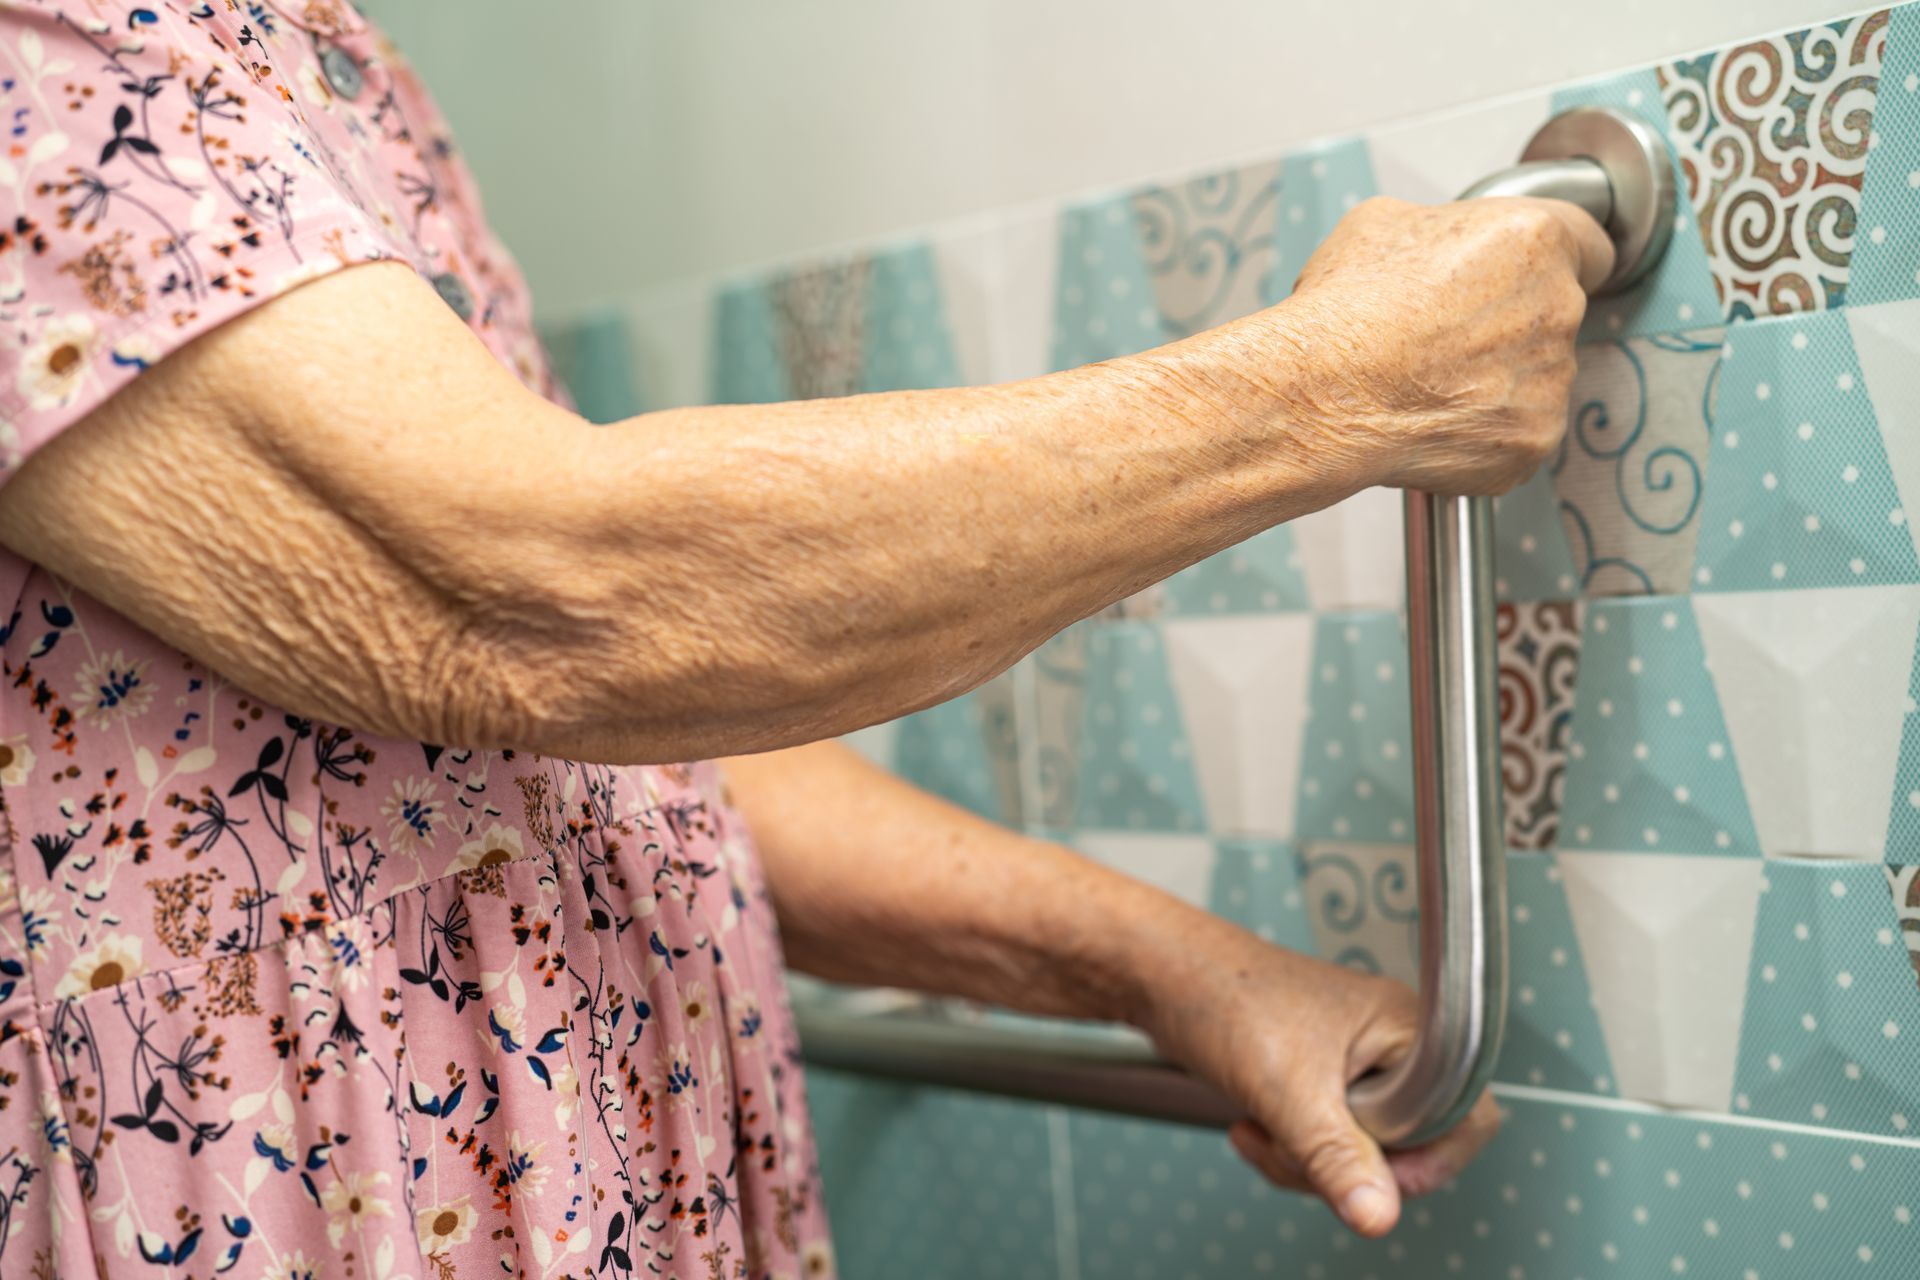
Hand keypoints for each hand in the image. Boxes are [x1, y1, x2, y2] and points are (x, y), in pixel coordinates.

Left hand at [1134, 918, 1500, 1236]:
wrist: (1163, 979)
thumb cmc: (1224, 996)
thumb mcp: (1286, 1089)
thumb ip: (1337, 1158)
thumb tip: (1378, 1215)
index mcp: (1405, 1028)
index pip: (1466, 1114)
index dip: (1430, 1157)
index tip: (1380, 1175)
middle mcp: (1388, 1044)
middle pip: (1409, 1146)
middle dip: (1345, 1165)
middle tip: (1298, 1146)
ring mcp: (1354, 1064)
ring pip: (1361, 1152)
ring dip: (1307, 1160)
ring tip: (1265, 1129)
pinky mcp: (1319, 1080)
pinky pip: (1327, 1140)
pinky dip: (1290, 1149)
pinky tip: (1255, 1126)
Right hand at [1235, 195, 1613, 496]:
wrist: (1325, 392)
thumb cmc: (1348, 308)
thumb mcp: (1380, 225)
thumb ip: (1439, 230)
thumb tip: (1437, 248)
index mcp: (1535, 239)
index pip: (1590, 244)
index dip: (1553, 261)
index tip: (1529, 278)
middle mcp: (1559, 307)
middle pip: (1554, 314)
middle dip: (1510, 324)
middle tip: (1446, 336)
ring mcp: (1552, 381)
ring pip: (1535, 377)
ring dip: (1495, 380)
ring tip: (1427, 381)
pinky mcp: (1533, 440)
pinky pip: (1517, 432)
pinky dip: (1481, 432)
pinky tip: (1431, 419)